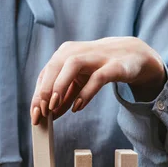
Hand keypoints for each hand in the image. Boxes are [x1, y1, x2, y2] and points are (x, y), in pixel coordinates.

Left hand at [30, 36, 166, 124]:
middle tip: (42, 113)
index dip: (37, 95)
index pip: (46, 74)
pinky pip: (98, 77)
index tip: (34, 115)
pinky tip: (77, 107)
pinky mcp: (114, 65)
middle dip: (44, 91)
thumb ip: (66, 97)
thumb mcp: (79, 82)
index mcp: (65, 54)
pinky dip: (85, 93)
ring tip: (53, 107)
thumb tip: (51, 115)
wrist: (133, 56)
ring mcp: (96, 56)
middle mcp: (77, 51)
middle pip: (53, 66)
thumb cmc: (100, 67)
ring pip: (72, 65)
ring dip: (59, 86)